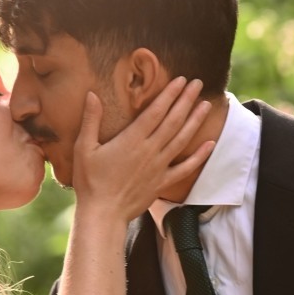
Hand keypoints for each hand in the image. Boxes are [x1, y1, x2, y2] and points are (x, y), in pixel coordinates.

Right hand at [73, 77, 213, 220]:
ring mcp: (158, 167)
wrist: (103, 214)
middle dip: (186, 100)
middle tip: (197, 83)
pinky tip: (210, 144)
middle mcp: (149, 151)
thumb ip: (90, 120)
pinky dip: (199, 156)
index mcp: (131, 140)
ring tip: (206, 105)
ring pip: (181, 140)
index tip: (180, 81)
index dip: (169, 94)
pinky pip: (185, 168)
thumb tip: (92, 94)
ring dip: (195, 121)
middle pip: (173, 121)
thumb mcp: (83, 148)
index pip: (156, 111)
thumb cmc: (90, 181)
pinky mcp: (162, 183)